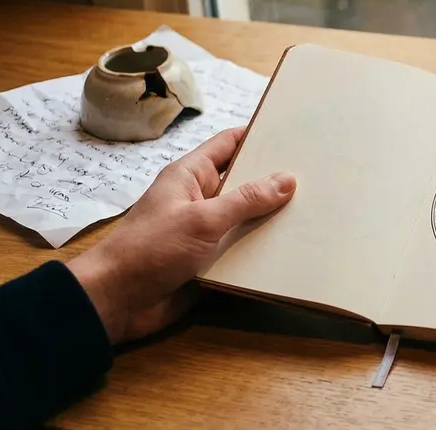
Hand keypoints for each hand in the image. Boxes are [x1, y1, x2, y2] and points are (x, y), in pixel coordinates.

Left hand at [67, 128, 295, 343]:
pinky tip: (296, 247)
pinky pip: (243, 248)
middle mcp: (201, 198)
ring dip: (274, 218)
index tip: (296, 133)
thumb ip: (245, 199)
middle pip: (245, 181)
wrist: (115, 302)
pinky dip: (264, 248)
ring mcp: (206, 230)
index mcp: (191, 176)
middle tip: (319, 175)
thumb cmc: (150, 249)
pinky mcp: (211, 260)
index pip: (230, 143)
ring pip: (248, 217)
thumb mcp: (201, 219)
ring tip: (317, 211)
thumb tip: (287, 179)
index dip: (260, 135)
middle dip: (277, 180)